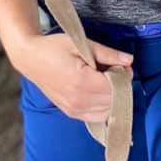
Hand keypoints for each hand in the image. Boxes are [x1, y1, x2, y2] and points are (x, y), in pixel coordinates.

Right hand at [11, 32, 132, 121]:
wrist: (30, 58)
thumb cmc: (54, 47)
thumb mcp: (81, 44)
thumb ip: (107, 54)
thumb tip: (129, 60)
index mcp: (82, 82)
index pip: (116, 88)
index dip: (124, 75)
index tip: (121, 64)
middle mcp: (79, 101)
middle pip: (114, 101)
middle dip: (120, 86)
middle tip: (113, 69)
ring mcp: (74, 110)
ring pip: (108, 112)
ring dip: (113, 97)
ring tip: (104, 79)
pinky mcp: (71, 113)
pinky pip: (97, 117)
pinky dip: (104, 107)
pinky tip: (98, 91)